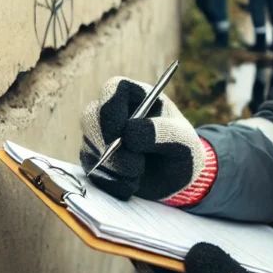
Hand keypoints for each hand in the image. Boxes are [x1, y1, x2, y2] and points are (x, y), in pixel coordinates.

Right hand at [79, 77, 216, 202]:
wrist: (177, 180)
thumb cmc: (183, 151)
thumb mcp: (183, 141)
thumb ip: (161, 133)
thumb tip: (129, 132)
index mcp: (137, 97)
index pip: (113, 88)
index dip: (111, 108)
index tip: (121, 133)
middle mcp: (114, 113)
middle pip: (91, 116)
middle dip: (108, 143)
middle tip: (134, 164)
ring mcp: (102, 136)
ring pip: (89, 146)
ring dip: (114, 167)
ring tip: (139, 174)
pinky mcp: (96, 160)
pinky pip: (92, 170)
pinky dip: (112, 181)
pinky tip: (132, 184)